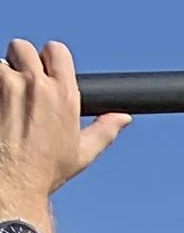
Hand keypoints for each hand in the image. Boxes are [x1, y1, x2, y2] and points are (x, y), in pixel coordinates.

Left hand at [0, 41, 129, 220]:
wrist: (12, 184)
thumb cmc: (45, 172)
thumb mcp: (82, 153)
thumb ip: (104, 130)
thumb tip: (123, 118)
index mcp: (64, 95)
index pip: (55, 50)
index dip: (47, 58)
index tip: (42, 72)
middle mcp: (37, 86)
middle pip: (22, 47)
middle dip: (19, 61)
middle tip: (18, 84)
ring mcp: (8, 87)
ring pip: (0, 63)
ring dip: (1, 76)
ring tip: (5, 101)